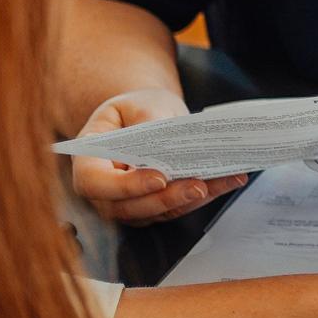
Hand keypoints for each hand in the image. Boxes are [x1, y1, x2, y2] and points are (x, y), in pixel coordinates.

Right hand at [69, 88, 248, 224]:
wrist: (144, 117)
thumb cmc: (136, 109)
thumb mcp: (139, 104)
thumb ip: (148, 122)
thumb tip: (167, 145)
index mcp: (87, 161)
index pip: (96, 184)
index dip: (126, 186)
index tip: (158, 178)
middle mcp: (103, 191)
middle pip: (129, 208)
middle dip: (167, 199)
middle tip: (198, 186)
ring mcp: (127, 204)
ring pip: (157, 212)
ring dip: (192, 200)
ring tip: (224, 180)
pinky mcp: (153, 208)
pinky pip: (176, 208)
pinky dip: (204, 196)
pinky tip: (229, 179)